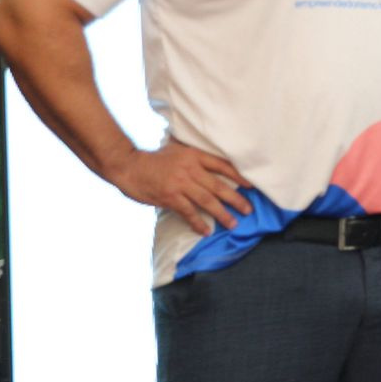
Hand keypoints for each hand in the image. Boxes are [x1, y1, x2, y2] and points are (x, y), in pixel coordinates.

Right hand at [106, 139, 252, 235]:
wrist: (129, 166)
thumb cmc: (153, 159)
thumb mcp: (177, 150)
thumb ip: (193, 157)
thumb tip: (211, 166)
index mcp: (194, 156)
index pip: (222, 166)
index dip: (238, 176)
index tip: (251, 185)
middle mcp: (190, 169)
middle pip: (219, 186)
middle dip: (236, 199)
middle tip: (248, 210)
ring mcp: (180, 184)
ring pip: (207, 201)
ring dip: (222, 214)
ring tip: (233, 223)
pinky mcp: (170, 197)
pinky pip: (189, 212)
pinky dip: (199, 223)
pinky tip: (206, 231)